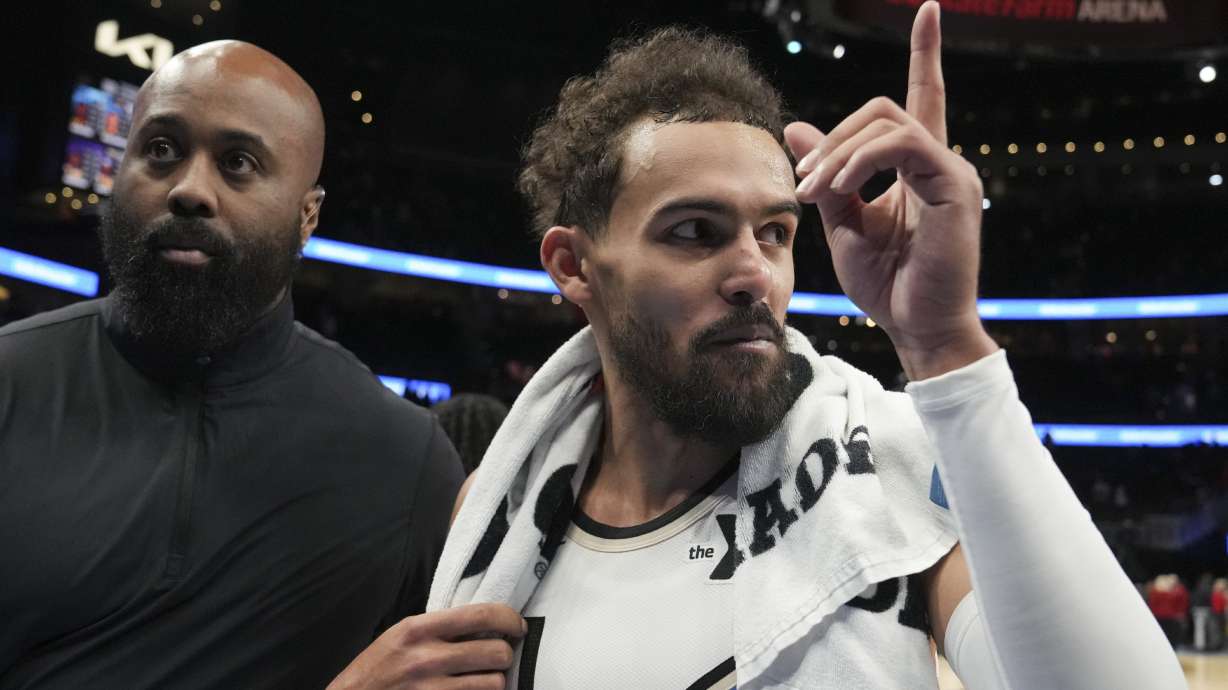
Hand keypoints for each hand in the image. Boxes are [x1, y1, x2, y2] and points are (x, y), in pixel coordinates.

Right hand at [327, 603, 525, 689]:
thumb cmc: (377, 669)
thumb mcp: (401, 636)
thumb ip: (439, 628)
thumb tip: (485, 623)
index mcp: (418, 630)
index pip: (482, 615)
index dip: (509, 619)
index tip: (516, 625)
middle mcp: (428, 658)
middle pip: (497, 652)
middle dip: (504, 654)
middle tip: (499, 655)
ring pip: (495, 683)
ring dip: (494, 681)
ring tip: (482, 678)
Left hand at [785, 1, 996, 379]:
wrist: (915, 328)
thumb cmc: (886, 284)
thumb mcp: (843, 225)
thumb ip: (827, 176)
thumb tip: (796, 128)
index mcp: (917, 167)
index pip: (922, 98)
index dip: (926, 52)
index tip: (928, 9)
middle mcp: (938, 161)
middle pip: (883, 108)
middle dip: (833, 138)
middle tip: (803, 181)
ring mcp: (950, 171)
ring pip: (888, 120)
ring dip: (839, 152)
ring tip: (816, 190)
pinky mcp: (954, 185)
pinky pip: (901, 145)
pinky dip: (860, 161)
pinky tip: (839, 188)